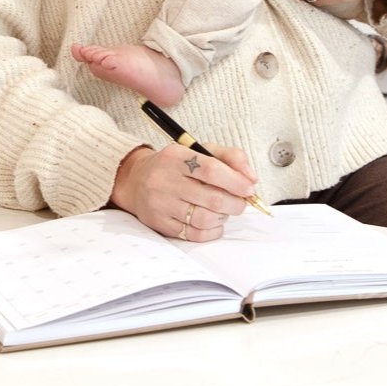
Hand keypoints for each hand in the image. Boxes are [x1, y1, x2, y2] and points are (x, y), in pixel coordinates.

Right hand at [111, 143, 256, 240]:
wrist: (136, 180)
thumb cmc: (176, 165)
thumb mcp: (200, 150)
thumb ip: (230, 157)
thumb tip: (251, 178)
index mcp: (176, 157)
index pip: (212, 170)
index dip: (236, 181)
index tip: (249, 187)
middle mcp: (165, 180)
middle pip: (212, 198)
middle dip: (236, 203)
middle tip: (241, 201)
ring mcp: (161, 204)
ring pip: (205, 218)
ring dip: (224, 216)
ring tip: (225, 209)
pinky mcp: (160, 224)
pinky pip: (194, 235)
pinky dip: (213, 231)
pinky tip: (214, 222)